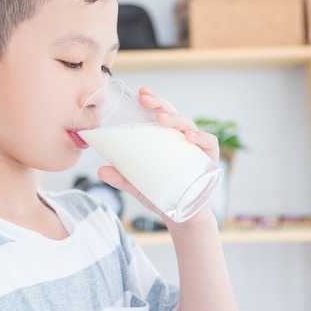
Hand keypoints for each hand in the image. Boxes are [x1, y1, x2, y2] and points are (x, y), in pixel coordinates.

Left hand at [97, 87, 219, 221]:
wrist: (183, 218)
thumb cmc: (162, 195)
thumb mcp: (137, 186)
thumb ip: (121, 178)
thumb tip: (100, 170)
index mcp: (167, 140)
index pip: (161, 114)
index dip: (153, 101)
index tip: (141, 92)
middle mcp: (183, 140)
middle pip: (174, 115)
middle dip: (160, 104)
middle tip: (146, 100)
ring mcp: (197, 149)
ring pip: (189, 126)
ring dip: (176, 119)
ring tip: (162, 119)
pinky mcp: (209, 161)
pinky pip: (209, 144)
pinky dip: (201, 137)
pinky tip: (190, 137)